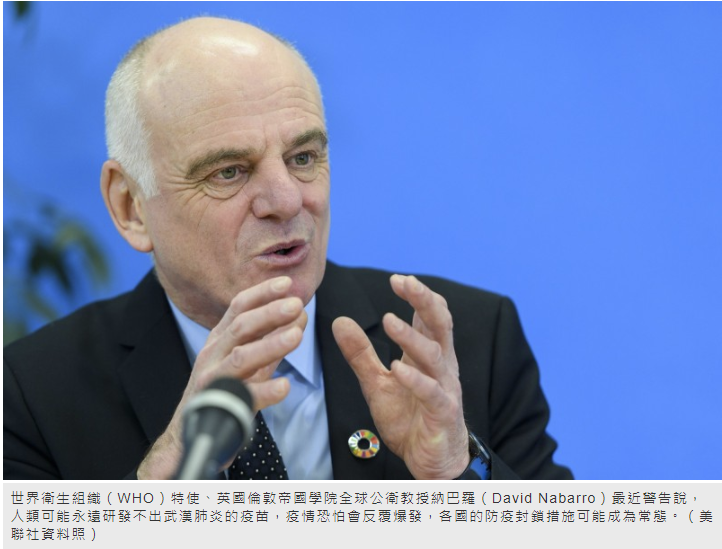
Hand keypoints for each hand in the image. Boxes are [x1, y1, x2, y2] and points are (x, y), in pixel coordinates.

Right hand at [138, 276, 305, 478]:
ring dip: (270, 344)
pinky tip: (284, 386)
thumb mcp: (248, 361)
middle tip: (296, 303)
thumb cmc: (222, 391)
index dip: (262, 293)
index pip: (239, 308)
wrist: (188, 435)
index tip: (286, 283)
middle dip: (269, 313)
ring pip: (240, 358)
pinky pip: (242, 398)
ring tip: (297, 335)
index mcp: (220, 339)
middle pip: (240, 327)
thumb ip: (271, 339)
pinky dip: (264, 391)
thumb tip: (299, 314)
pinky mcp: (216, 408)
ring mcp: (213, 380)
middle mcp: (213, 355)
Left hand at [332, 275, 468, 478]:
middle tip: (404, 282)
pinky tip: (397, 368)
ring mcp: (444, 388)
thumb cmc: (410, 418)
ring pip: (434, 355)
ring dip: (411, 336)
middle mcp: (441, 366)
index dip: (417, 295)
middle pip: (440, 324)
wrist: (430, 460)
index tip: (397, 279)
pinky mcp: (442, 412)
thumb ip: (361, 353)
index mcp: (428, 355)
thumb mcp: (377, 382)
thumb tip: (340, 321)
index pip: (429, 316)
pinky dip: (415, 379)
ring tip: (388, 321)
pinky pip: (431, 392)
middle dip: (423, 300)